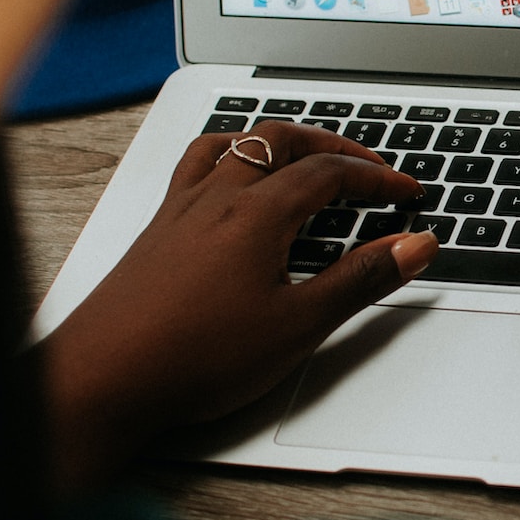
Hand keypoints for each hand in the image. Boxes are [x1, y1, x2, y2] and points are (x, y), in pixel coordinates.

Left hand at [43, 121, 438, 489]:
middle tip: (368, 167)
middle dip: (333, 146)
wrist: (105, 379)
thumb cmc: (194, 357)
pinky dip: (230, 156)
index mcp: (257, 213)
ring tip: (305, 156)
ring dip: (279, 142)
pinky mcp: (158, 229)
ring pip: (236, 145)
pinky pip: (198, 166)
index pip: (330, 172)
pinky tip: (232, 181)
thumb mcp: (298, 325)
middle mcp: (216, 197)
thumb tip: (414, 246)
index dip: (376, 178)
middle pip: (282, 141)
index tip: (406, 192)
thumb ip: (361, 280)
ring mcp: (181, 208)